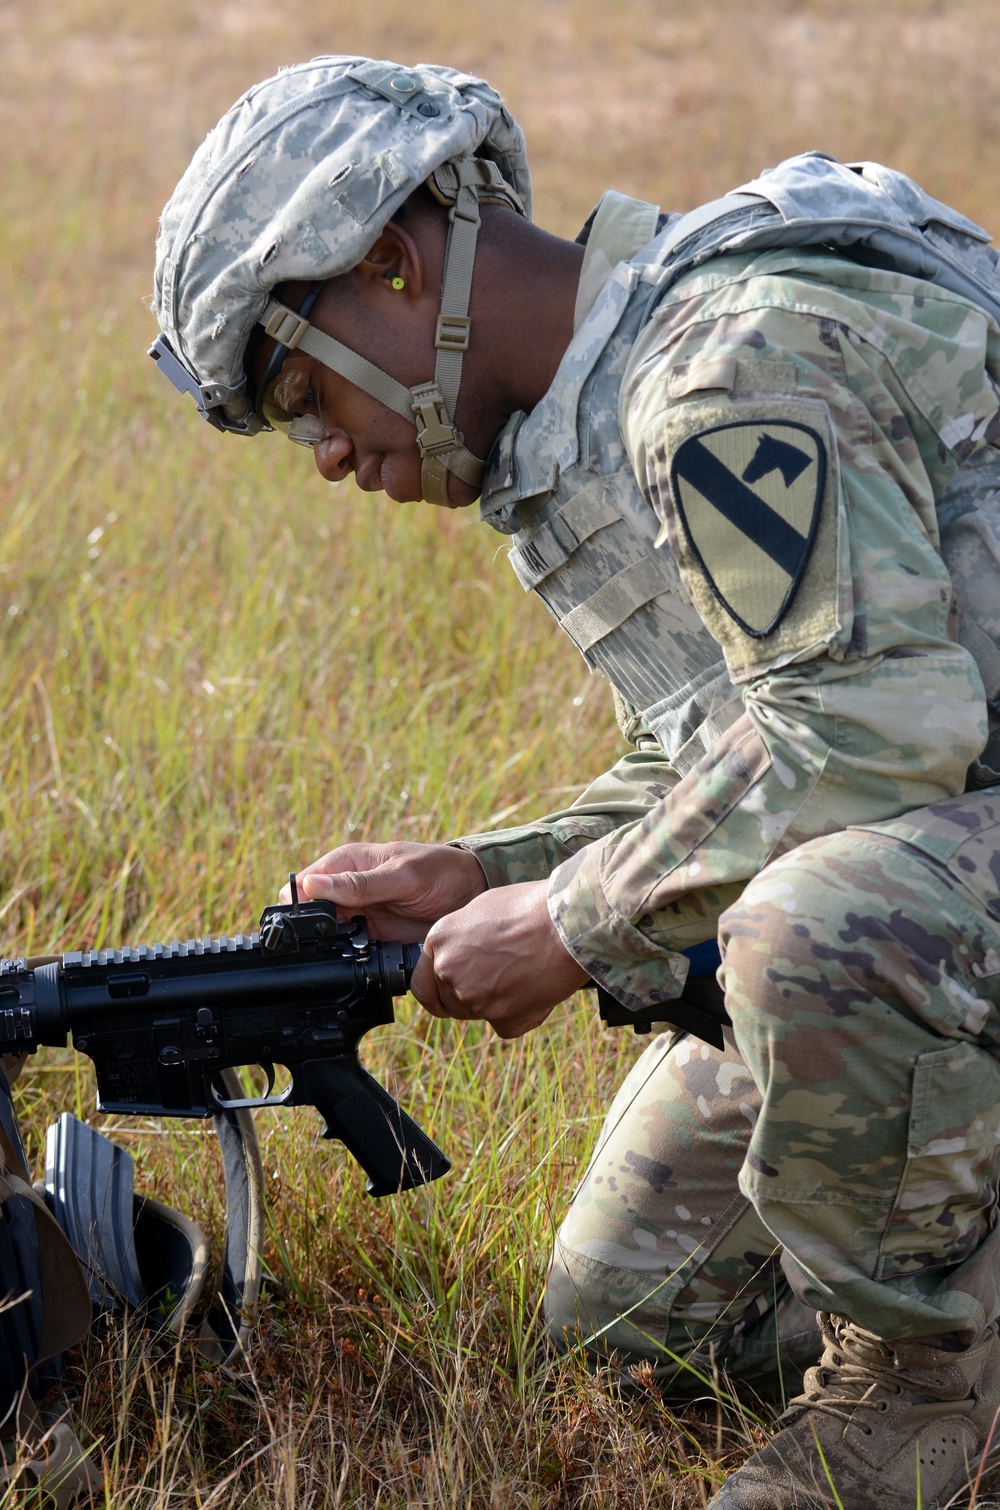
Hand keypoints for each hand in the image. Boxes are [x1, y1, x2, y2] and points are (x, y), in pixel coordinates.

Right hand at [280, 841, 487, 940]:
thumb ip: (359, 884)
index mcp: (345, 863)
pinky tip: (362, 959)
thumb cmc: (439, 871)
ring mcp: (358, 914)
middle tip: (336, 939)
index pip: (302, 884)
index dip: (299, 905)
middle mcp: (346, 889)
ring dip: (332, 947)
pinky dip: (351, 958)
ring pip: (327, 937)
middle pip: (310, 915)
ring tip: (354, 947)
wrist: (472, 892)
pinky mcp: (372, 936)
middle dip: (313, 931)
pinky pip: (350, 951)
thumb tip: (311, 885)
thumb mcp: (401, 876)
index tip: (309, 924)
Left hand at [411, 880, 589, 1038]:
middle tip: (502, 976)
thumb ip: (462, 940)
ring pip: (480, 1013)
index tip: (450, 992)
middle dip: (472, 996)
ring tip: (525, 973)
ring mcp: (473, 998)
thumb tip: (461, 954)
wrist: (566, 925)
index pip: (421, 985)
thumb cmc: (530, 908)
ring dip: (497, 1003)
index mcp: (439, 942)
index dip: (438, 991)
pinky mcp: (501, 1018)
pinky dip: (521, 1014)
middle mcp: (449, 971)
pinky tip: (537, 988)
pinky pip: (506, 1025)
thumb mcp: (482, 911)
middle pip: (451, 1004)